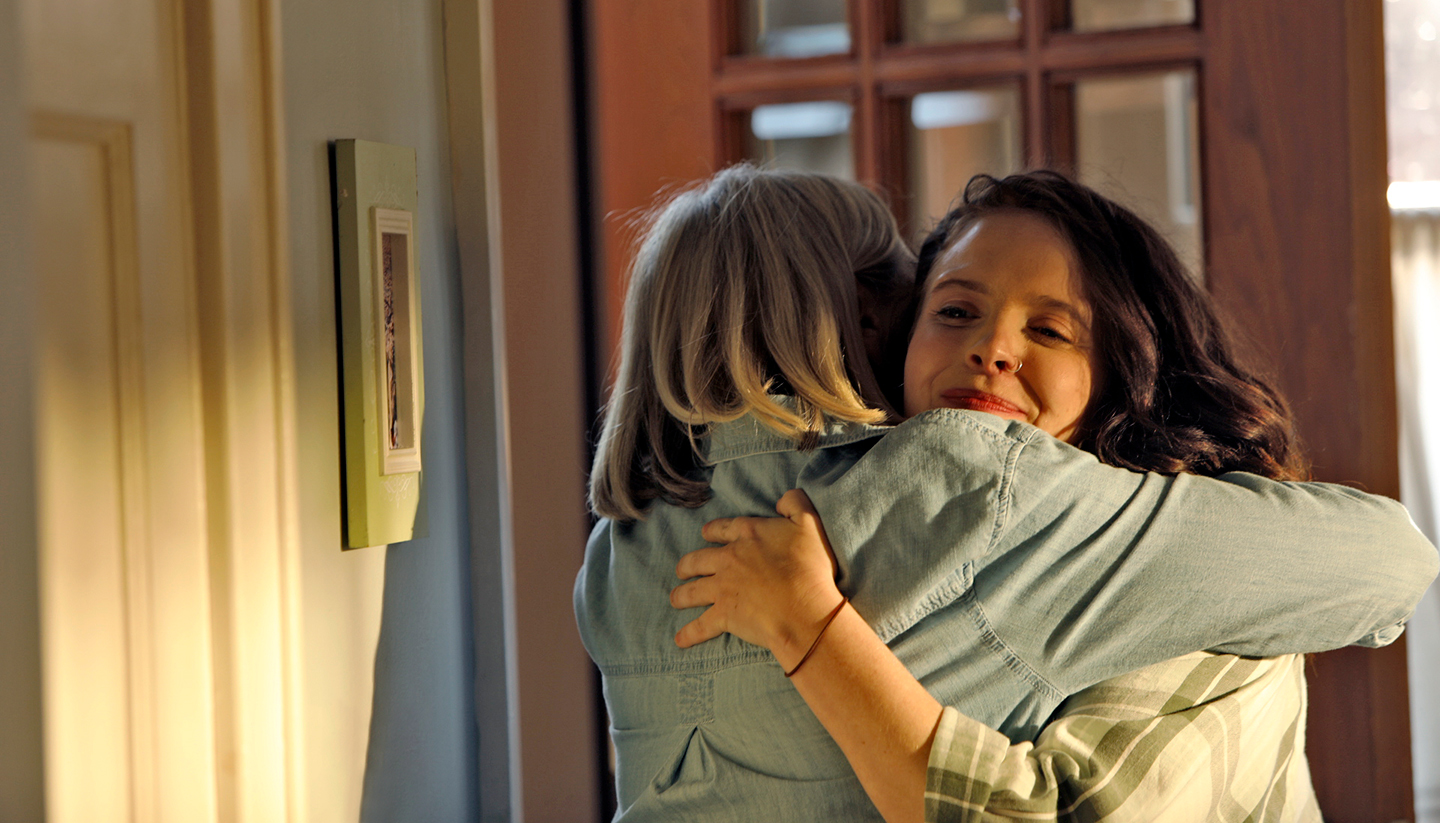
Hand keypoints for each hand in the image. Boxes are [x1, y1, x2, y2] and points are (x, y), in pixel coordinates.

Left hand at [671, 489, 843, 665]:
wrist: (804, 608)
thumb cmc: (810, 568)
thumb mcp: (809, 523)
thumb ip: (795, 503)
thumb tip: (780, 500)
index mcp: (748, 535)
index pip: (723, 529)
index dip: (712, 532)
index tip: (706, 534)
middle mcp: (729, 559)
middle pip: (698, 560)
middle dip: (688, 565)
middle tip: (683, 569)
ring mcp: (723, 588)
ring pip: (692, 590)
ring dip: (681, 595)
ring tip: (676, 598)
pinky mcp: (724, 614)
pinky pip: (701, 625)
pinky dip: (689, 633)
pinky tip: (680, 639)